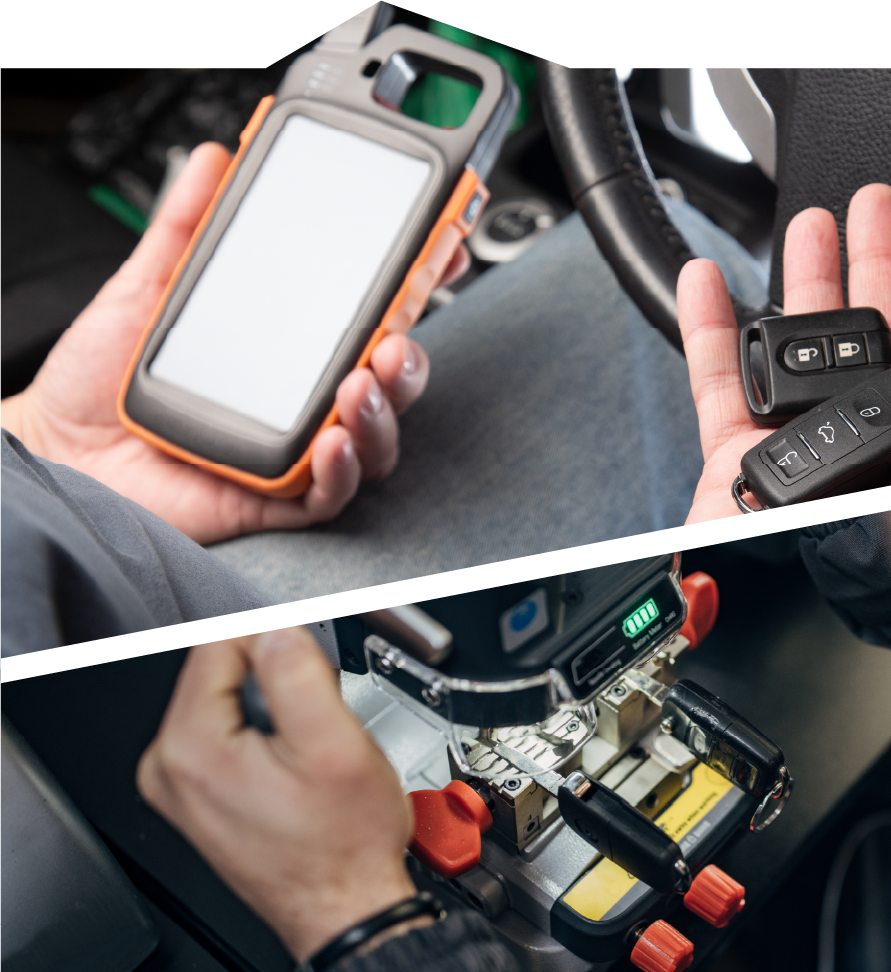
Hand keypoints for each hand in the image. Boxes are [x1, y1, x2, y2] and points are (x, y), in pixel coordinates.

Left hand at [0, 142, 467, 544]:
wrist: (57, 450)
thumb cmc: (102, 381)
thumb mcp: (147, 288)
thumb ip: (185, 226)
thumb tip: (215, 161)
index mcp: (291, 345)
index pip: (371, 312)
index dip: (416, 284)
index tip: (440, 249)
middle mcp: (305, 397)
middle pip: (389, 379)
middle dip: (409, 357)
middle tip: (394, 337)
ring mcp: (298, 448)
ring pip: (377, 436)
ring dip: (384, 409)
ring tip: (362, 383)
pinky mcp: (278, 498)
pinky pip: (333, 493)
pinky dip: (344, 468)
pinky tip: (332, 441)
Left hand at [137, 628, 417, 961]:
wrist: (346, 909)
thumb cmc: (343, 847)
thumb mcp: (336, 745)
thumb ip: (300, 675)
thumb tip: (277, 632)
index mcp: (189, 749)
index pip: (218, 645)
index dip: (276, 644)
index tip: (313, 669)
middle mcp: (169, 768)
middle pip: (220, 672)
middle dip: (276, 681)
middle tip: (319, 719)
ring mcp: (180, 785)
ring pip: (228, 702)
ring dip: (275, 709)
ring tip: (311, 750)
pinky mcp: (199, 795)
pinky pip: (229, 734)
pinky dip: (268, 737)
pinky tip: (298, 768)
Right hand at [678, 183, 890, 520]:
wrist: (825, 628)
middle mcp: (875, 444)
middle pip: (881, 337)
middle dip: (882, 265)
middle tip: (880, 206)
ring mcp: (804, 449)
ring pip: (803, 347)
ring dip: (806, 282)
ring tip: (813, 225)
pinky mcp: (737, 464)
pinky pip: (720, 383)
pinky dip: (711, 329)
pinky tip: (709, 281)